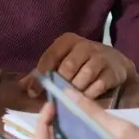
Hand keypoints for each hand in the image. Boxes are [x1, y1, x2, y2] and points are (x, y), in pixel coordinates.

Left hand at [21, 33, 136, 99]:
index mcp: (67, 41)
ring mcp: (100, 57)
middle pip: (67, 67)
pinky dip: (90, 95)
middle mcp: (84, 45)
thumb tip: (23, 86)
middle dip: (62, 84)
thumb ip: (44, 73)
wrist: (115, 63)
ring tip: (73, 97)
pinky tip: (87, 97)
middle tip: (59, 94)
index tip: (33, 93)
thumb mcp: (62, 62)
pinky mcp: (112, 71)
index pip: (50, 56)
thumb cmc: (81, 63)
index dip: (41, 75)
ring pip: (83, 77)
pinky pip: (98, 86)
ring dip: (76, 90)